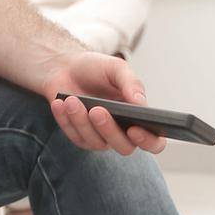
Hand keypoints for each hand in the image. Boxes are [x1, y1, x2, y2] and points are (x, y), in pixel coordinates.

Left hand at [43, 53, 165, 155]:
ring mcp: (100, 136)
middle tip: (97, 110)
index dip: (148, 140)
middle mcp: (122, 132)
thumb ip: (131, 84)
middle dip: (109, 130)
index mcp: (140, 118)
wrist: (65, 67)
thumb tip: (141, 103)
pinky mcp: (79, 136)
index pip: (154, 141)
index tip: (135, 129)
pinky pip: (74, 136)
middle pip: (124, 147)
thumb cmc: (95, 69)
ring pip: (96, 143)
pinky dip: (66, 120)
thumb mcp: (116, 68)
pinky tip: (61, 103)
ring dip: (82, 122)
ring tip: (72, 100)